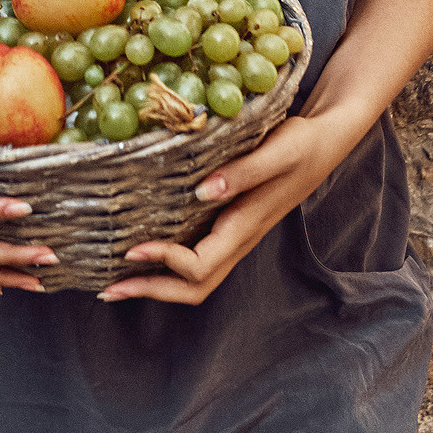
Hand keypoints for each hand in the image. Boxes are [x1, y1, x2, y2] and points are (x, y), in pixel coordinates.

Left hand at [97, 111, 358, 304]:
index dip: (165, 261)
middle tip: (107, 288)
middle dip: (151, 290)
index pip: (202, 265)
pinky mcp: (230, 225)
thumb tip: (203, 192)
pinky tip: (142, 252)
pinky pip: (197, 259)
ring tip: (115, 280)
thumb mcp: (278, 150)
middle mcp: (239, 239)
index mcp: (246, 226)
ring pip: (195, 279)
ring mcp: (235, 236)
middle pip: (194, 287)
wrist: (325, 142)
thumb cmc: (302, 143)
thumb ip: (244, 171)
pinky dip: (166, 265)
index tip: (132, 247)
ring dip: (155, 284)